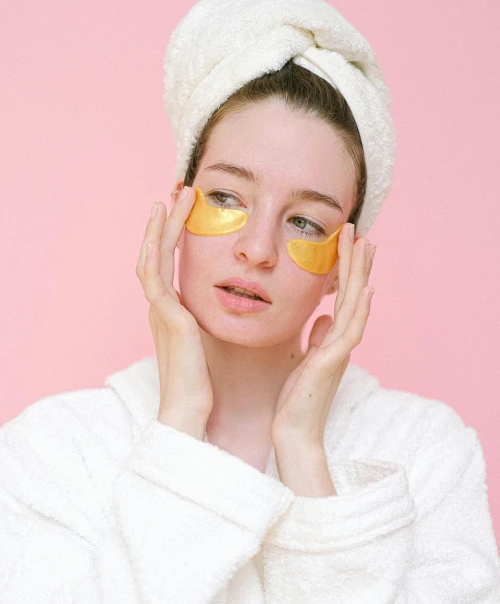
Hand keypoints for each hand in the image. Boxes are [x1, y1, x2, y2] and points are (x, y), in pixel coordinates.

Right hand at [135, 186, 213, 437]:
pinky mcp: (165, 315)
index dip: (178, 237)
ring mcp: (160, 310)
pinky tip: (161, 225)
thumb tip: (242, 307)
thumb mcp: (214, 342)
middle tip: (180, 193)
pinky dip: (154, 247)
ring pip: (152, 256)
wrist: (190, 410)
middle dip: (168, 222)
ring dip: (161, 225)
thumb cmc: (204, 383)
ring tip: (173, 197)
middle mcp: (162, 307)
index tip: (191, 212)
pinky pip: (154, 274)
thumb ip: (219, 321)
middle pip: (159, 253)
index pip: (172, 265)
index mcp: (174, 312)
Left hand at [271, 227, 375, 446]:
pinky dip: (358, 309)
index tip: (348, 242)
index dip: (346, 269)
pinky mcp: (332, 363)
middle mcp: (340, 341)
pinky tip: (365, 289)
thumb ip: (316, 338)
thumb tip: (321, 317)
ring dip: (361, 274)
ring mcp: (339, 351)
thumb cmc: (296, 400)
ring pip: (355, 305)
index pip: (342, 296)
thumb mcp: (304, 361)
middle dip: (356, 261)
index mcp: (332, 339)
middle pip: (353, 293)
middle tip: (361, 231)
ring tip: (366, 245)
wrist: (293, 432)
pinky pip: (349, 331)